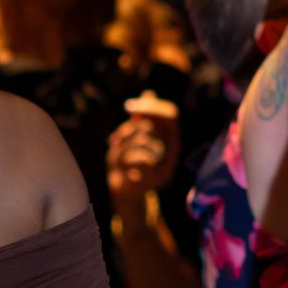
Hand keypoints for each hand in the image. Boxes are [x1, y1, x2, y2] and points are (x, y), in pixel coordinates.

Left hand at [106, 92, 181, 207]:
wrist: (125, 195)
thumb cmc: (130, 164)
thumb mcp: (136, 137)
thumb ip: (145, 117)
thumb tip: (149, 92)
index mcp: (172, 142)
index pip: (171, 114)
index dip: (151, 105)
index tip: (130, 106)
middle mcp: (172, 154)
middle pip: (159, 123)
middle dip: (137, 119)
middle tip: (124, 117)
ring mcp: (164, 167)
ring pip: (144, 138)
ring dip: (125, 138)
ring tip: (115, 144)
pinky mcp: (151, 180)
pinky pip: (134, 157)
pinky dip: (122, 155)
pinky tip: (116, 160)